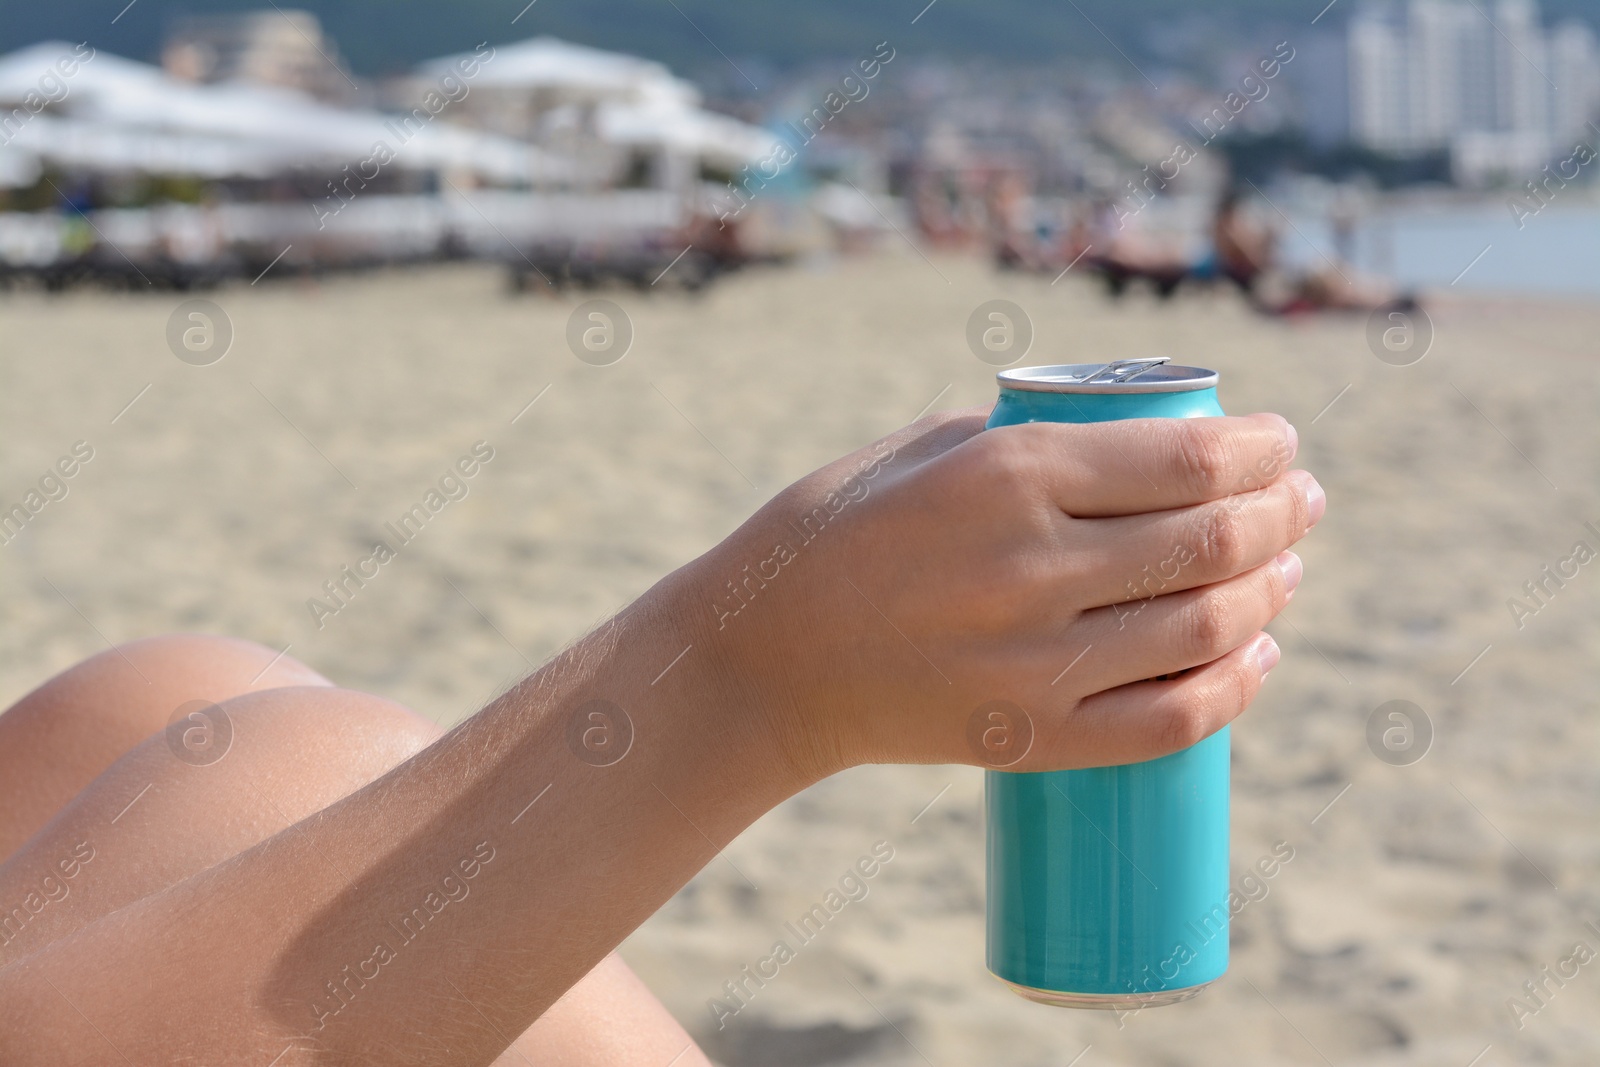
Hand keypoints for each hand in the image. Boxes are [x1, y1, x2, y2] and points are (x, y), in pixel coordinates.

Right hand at [687, 407, 1318, 779]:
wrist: (759, 665)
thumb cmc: (829, 537)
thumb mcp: (916, 452)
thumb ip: (1023, 441)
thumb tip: (1130, 446)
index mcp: (1005, 475)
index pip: (1186, 456)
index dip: (1261, 447)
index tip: (1282, 442)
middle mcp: (1032, 566)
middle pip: (1213, 539)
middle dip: (1284, 513)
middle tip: (1304, 501)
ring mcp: (1035, 662)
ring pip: (1206, 627)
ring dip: (1272, 592)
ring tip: (1288, 567)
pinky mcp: (1030, 737)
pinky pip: (1169, 721)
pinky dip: (1235, 688)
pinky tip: (1259, 654)